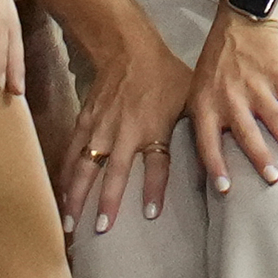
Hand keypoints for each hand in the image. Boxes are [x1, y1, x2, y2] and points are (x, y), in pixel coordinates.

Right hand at [64, 17, 191, 233]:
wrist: (128, 48)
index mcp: (153, 127)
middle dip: (106, 202)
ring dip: (76, 195)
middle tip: (100, 230)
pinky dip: (65, 174)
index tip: (150, 214)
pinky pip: (72, 152)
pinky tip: (61, 193)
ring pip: (85, 166)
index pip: (156, 164)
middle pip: (113, 172)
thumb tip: (216, 158)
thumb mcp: (189, 98)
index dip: (153, 189)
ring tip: (69, 222)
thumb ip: (197, 129)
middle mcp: (124, 131)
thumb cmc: (165, 75)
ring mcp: (100, 127)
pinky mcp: (84, 121)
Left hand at [188, 3, 277, 194]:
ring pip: (276, 120)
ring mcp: (257, 84)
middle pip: (247, 135)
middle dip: (261, 159)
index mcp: (206, 103)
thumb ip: (205, 119)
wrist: (242, 18)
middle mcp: (230, 96)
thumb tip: (206, 161)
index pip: (207, 142)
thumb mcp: (199, 87)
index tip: (226, 189)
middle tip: (274, 179)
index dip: (215, 166)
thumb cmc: (219, 60)